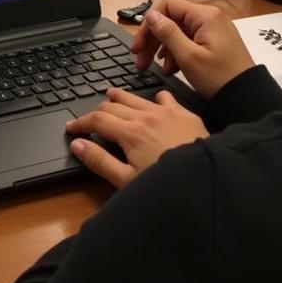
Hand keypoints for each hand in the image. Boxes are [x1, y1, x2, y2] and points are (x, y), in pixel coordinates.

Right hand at [66, 88, 208, 188]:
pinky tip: (153, 102)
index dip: (81, 122)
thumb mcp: (128, 181)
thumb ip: (100, 161)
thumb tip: (78, 146)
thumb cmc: (169, 187)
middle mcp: (146, 117)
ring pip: (136, 97)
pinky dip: (154, 98)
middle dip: (97, 110)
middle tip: (89, 117)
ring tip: (110, 95)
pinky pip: (165, 98)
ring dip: (120, 97)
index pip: (97, 120)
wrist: (210, 182)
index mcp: (130, 133)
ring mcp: (167, 113)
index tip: (71, 127)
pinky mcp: (185, 115)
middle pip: (113, 105)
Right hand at [131, 0, 254, 99]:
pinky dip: (178, 52)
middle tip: (142, 59)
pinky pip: (189, 40)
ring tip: (158, 68)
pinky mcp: (215, 42)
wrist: (248, 99)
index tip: (140, 44)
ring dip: (164, 48)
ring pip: (178, 31)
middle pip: (171, 19)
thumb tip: (151, 15)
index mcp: (205, 16)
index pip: (167, 6)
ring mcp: (213, 30)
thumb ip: (167, 33)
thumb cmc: (219, 78)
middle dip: (154, 39)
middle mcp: (210, 17)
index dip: (149, 24)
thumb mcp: (189, 57)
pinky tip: (172, 68)